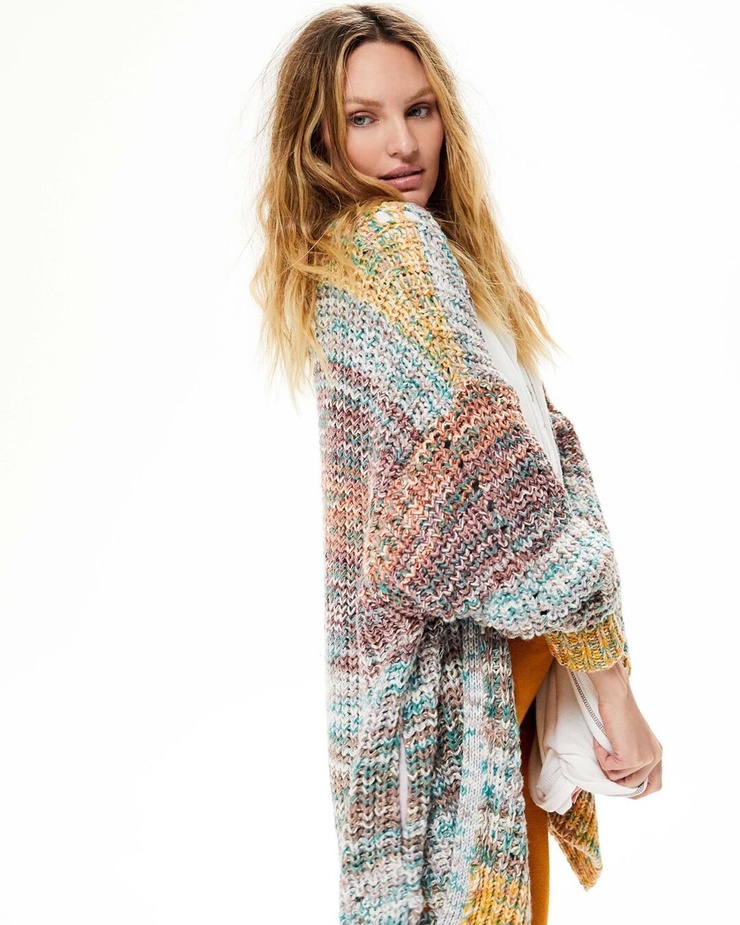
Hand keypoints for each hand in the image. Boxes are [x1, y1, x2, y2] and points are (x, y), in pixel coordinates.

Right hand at [586, 661, 662, 799]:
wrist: (616, 697)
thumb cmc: (619, 711)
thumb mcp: (632, 737)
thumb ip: (634, 754)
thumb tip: (620, 777)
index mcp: (657, 753)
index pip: (655, 785)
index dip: (639, 791)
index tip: (621, 787)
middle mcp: (655, 758)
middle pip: (634, 787)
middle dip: (617, 783)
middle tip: (604, 768)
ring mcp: (644, 759)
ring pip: (618, 778)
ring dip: (605, 765)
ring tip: (601, 746)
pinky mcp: (630, 758)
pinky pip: (609, 768)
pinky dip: (600, 757)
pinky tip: (598, 742)